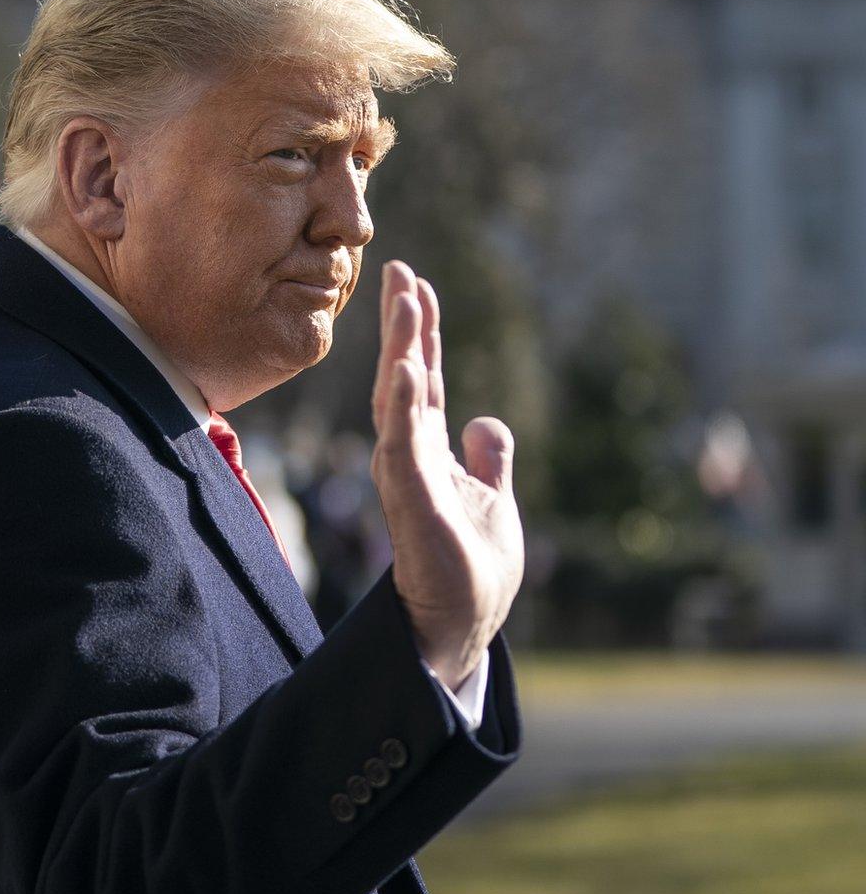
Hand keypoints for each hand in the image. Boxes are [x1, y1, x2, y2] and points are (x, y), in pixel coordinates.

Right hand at [369, 261, 524, 688]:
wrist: (462, 625)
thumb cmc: (471, 568)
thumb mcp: (493, 498)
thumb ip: (489, 458)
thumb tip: (488, 421)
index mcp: (430, 451)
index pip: (422, 379)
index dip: (420, 332)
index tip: (415, 283)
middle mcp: (411, 456)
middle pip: (404, 377)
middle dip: (402, 324)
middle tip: (399, 269)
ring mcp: (408, 477)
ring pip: (399, 401)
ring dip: (400, 351)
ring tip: (403, 300)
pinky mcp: (413, 503)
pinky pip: (404, 445)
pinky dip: (402, 407)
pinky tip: (404, 370)